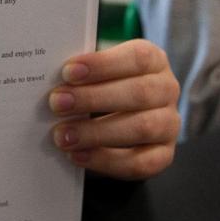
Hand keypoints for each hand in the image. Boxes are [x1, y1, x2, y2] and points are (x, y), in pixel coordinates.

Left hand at [48, 39, 179, 180]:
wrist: (121, 116)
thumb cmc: (103, 85)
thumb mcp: (98, 72)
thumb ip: (83, 73)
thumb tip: (50, 79)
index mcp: (154, 60)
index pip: (137, 58)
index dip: (103, 65)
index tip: (68, 72)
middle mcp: (167, 89)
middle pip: (139, 93)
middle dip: (94, 99)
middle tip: (57, 103)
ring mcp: (169, 124)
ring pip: (142, 128)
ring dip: (97, 132)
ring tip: (62, 135)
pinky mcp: (164, 155)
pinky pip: (141, 163)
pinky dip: (106, 160)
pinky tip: (78, 155)